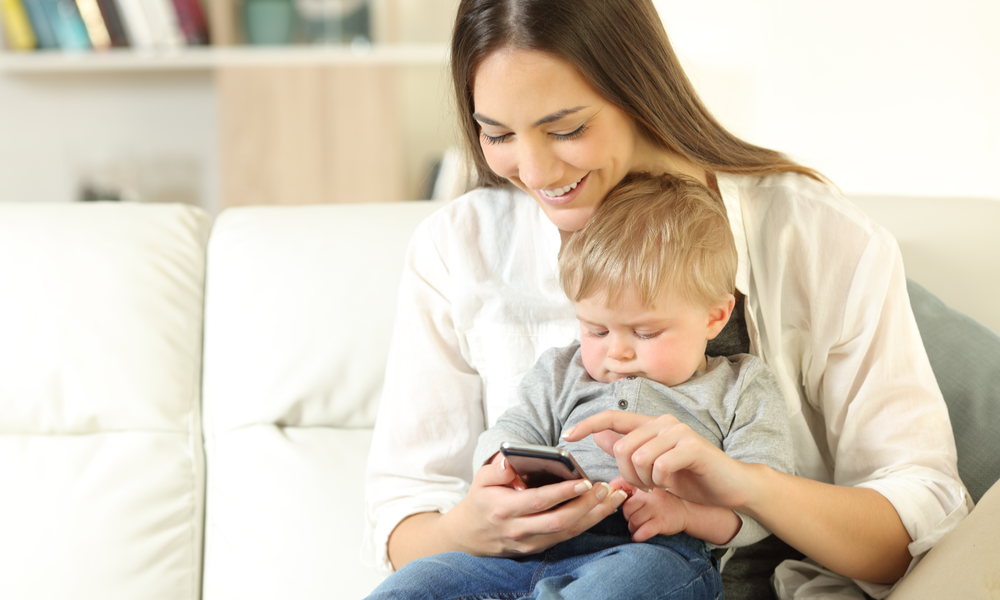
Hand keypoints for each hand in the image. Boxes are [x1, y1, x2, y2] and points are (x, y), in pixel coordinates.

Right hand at [440, 452, 627, 556]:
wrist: (470, 536)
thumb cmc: (481, 501)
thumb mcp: (480, 480)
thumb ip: (496, 469)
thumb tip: (512, 461)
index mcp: (504, 509)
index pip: (539, 501)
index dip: (564, 493)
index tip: (584, 480)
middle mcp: (519, 529)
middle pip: (559, 521)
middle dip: (586, 506)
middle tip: (606, 488)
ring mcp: (530, 542)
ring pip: (568, 532)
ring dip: (594, 516)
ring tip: (614, 498)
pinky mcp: (539, 548)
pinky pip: (567, 537)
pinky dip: (587, 523)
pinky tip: (603, 509)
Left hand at [564, 410, 752, 508]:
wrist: (731, 487)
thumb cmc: (692, 478)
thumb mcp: (654, 467)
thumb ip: (629, 450)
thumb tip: (599, 435)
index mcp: (651, 425)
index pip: (613, 418)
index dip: (588, 424)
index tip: (568, 435)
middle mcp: (663, 423)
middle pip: (622, 447)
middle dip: (627, 474)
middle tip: (644, 486)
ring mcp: (678, 432)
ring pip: (638, 457)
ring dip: (644, 480)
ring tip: (659, 484)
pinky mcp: (692, 446)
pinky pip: (659, 465)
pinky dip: (661, 481)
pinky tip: (673, 483)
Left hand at [612, 477, 687, 542]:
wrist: (685, 511)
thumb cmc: (660, 502)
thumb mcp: (646, 489)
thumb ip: (627, 485)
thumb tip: (608, 488)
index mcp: (644, 485)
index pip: (621, 491)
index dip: (618, 501)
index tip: (625, 507)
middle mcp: (649, 495)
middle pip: (626, 509)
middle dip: (628, 517)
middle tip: (636, 519)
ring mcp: (656, 508)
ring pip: (633, 521)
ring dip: (633, 528)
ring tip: (640, 527)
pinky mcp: (661, 522)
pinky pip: (642, 532)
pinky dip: (638, 536)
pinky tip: (640, 536)